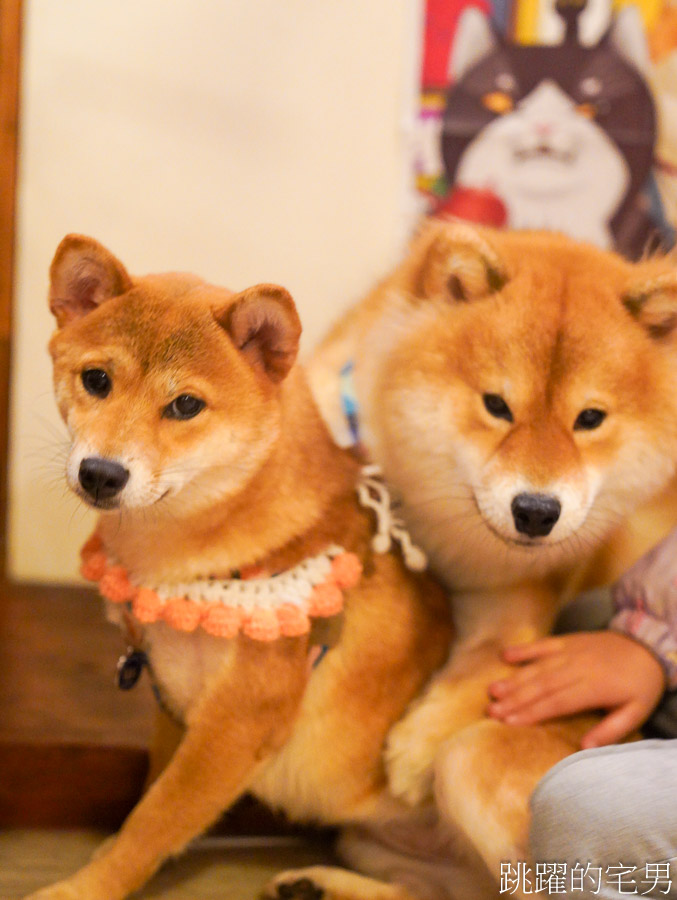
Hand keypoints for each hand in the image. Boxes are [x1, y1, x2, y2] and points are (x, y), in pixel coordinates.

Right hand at [487, 632, 665, 747]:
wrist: (648, 646)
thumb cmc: (640, 684)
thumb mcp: (636, 712)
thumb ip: (610, 730)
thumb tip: (584, 748)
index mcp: (594, 687)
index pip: (557, 702)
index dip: (532, 712)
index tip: (509, 722)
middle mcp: (578, 667)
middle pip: (541, 686)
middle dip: (514, 699)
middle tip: (491, 710)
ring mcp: (571, 651)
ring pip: (538, 667)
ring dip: (514, 679)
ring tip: (493, 691)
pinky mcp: (568, 640)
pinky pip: (543, 644)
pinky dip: (524, 650)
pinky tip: (505, 656)